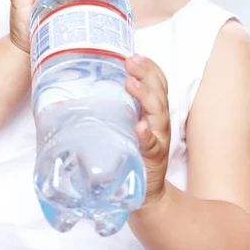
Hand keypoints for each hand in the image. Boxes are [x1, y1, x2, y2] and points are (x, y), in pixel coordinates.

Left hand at [125, 54, 170, 208]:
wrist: (147, 193)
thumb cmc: (134, 154)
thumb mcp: (128, 126)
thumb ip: (119, 108)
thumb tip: (90, 88)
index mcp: (154, 112)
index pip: (158, 83)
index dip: (149, 67)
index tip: (135, 55)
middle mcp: (159, 122)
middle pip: (159, 93)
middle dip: (146, 74)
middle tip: (131, 62)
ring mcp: (158, 140)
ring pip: (158, 114)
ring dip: (145, 97)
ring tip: (131, 84)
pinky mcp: (153, 159)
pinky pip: (152, 145)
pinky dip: (147, 135)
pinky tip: (141, 127)